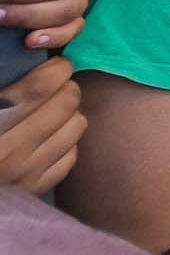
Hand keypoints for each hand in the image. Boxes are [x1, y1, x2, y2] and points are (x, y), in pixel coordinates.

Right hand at [0, 54, 85, 193]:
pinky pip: (72, 155)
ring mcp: (30, 172)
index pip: (42, 86)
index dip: (57, 68)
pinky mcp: (38, 189)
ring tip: (53, 113)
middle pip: (67, 101)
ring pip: (77, 125)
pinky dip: (66, 142)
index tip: (56, 65)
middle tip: (56, 88)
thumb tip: (33, 73)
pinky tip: (50, 139)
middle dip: (66, 87)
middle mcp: (15, 148)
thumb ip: (5, 94)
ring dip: (70, 113)